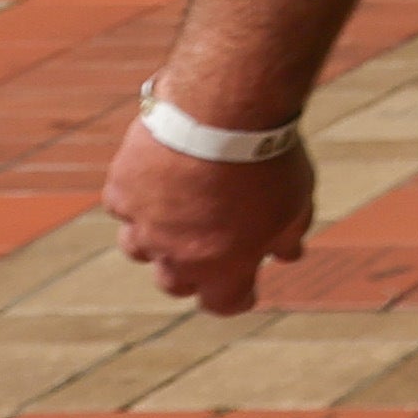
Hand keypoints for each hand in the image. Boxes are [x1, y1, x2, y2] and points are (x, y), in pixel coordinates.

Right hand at [99, 117, 315, 316]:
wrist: (222, 113)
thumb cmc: (267, 161)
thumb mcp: (296, 202)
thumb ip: (288, 236)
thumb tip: (290, 256)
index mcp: (224, 267)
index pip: (223, 303)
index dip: (236, 297)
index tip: (245, 290)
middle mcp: (176, 257)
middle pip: (174, 283)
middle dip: (191, 272)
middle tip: (206, 250)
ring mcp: (144, 226)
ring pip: (138, 248)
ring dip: (156, 238)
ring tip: (175, 214)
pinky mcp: (121, 192)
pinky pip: (123, 205)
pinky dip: (137, 197)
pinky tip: (154, 178)